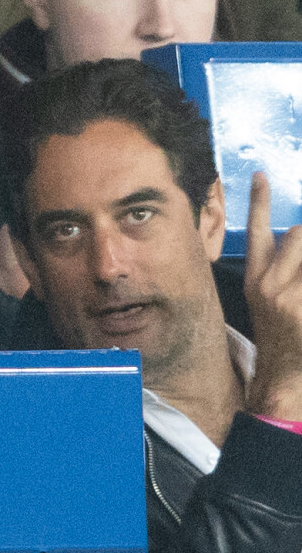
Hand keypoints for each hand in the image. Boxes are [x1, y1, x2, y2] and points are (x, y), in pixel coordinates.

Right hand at [245, 172, 301, 419]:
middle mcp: (268, 284)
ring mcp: (288, 295)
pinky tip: (301, 302)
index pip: (256, 231)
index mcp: (256, 280)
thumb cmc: (280, 336)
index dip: (257, 201)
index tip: (260, 175)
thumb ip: (278, 270)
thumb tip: (297, 238)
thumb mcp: (268, 301)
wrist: (284, 377)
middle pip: (297, 234)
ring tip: (301, 284)